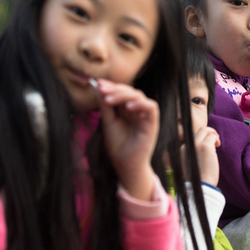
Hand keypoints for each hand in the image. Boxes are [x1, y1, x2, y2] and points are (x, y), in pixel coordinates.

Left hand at [95, 79, 158, 200]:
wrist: (125, 165)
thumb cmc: (118, 145)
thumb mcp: (108, 122)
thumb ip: (105, 106)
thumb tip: (97, 87)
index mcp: (126, 108)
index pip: (120, 91)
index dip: (110, 86)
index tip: (97, 84)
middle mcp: (137, 109)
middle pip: (129, 91)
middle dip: (115, 89)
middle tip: (102, 89)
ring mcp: (145, 115)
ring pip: (139, 96)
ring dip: (124, 95)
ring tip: (109, 99)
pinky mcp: (153, 122)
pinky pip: (151, 107)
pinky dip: (140, 104)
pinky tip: (127, 107)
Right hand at [182, 127, 220, 185]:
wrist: (202, 186)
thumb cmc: (198, 179)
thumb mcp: (190, 165)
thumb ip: (193, 155)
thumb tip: (203, 147)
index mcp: (182, 151)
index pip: (191, 138)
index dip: (201, 139)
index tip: (207, 144)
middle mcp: (187, 146)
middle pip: (197, 131)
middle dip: (207, 132)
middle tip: (215, 139)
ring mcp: (196, 145)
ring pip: (205, 130)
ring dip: (213, 134)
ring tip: (217, 143)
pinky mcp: (206, 146)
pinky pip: (212, 136)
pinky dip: (216, 139)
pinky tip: (218, 146)